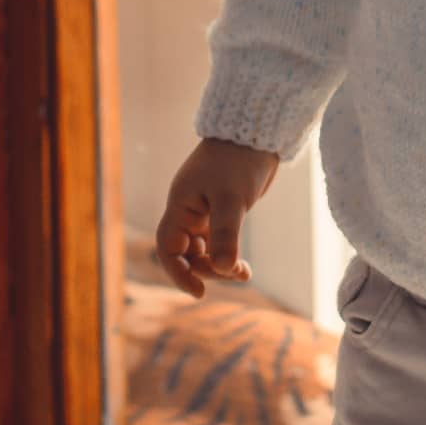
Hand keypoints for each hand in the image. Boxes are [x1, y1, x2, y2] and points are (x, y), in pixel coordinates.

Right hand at [154, 137, 279, 298]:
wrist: (257, 133)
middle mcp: (188, 209)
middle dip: (207, 269)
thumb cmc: (239, 161)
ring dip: (219, 265)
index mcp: (181, 205)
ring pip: (204, 249)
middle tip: (234, 274)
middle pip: (186, 253)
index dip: (178, 272)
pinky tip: (244, 267)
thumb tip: (221, 269)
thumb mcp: (232, 199)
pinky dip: (228, 255)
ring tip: (243, 273)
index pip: (168, 247)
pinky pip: (219, 240)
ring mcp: (205, 209)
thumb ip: (226, 234)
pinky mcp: (223, 208)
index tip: (199, 291)